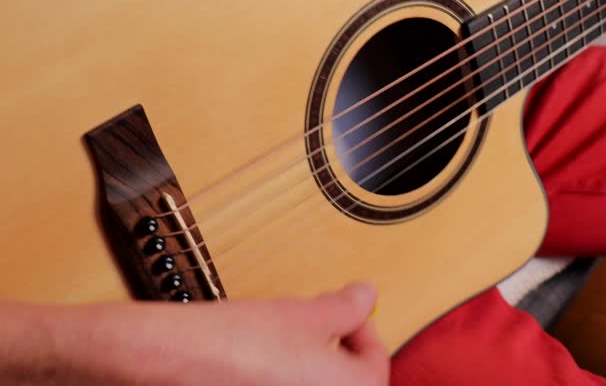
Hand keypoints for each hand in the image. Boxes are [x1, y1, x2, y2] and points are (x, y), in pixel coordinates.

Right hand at [1, 283, 388, 385]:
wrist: (164, 362)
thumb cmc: (230, 342)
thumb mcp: (301, 313)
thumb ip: (345, 306)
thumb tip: (366, 295)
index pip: (375, 368)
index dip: (365, 333)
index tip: (350, 315)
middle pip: (347, 384)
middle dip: (339, 354)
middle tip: (318, 328)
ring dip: (311, 368)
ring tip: (285, 342)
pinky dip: (283, 378)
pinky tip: (262, 362)